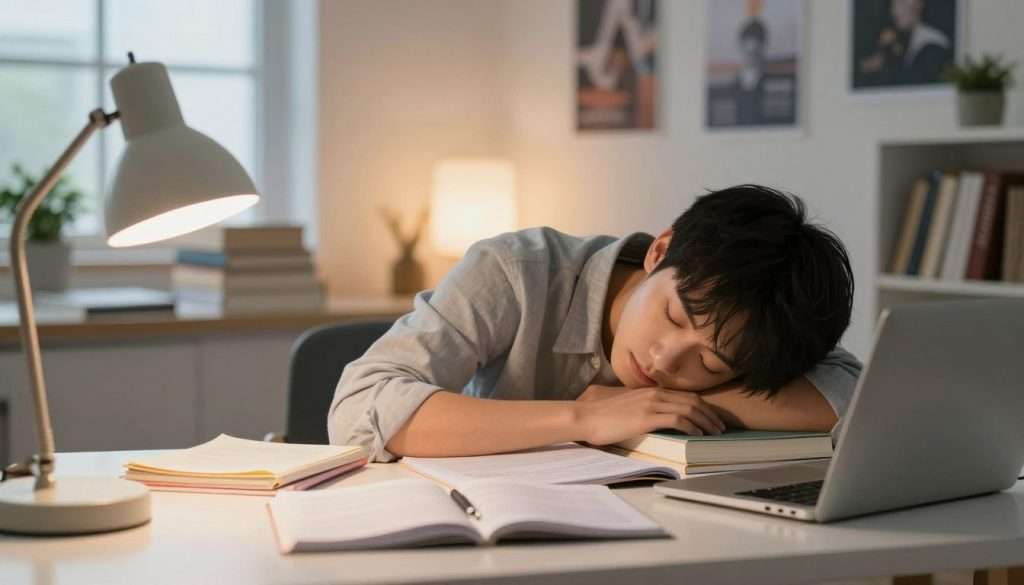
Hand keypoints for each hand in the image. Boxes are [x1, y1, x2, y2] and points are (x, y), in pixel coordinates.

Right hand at [575, 386, 726, 445]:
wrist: (585, 417)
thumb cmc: (602, 416)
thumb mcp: (627, 407)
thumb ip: (643, 408)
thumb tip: (655, 417)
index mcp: (650, 391)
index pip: (685, 395)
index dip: (703, 407)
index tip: (712, 418)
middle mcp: (654, 394)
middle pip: (692, 400)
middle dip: (710, 414)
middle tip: (721, 427)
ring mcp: (651, 404)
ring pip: (689, 409)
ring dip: (706, 421)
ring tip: (715, 432)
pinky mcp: (646, 417)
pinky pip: (677, 420)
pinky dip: (692, 426)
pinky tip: (698, 434)